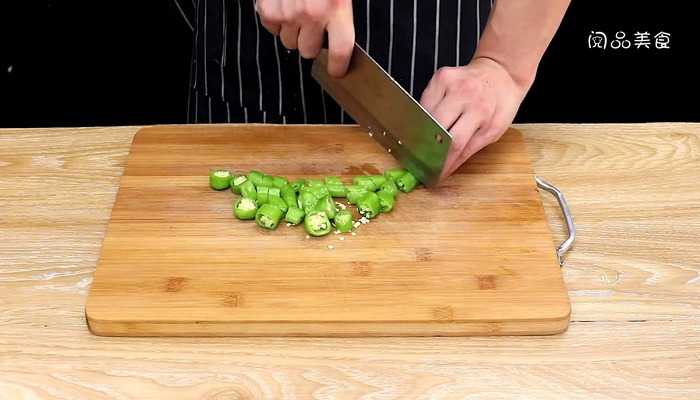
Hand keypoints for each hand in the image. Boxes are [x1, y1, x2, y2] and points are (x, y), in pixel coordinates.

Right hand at [256, 0, 354, 76]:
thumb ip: (339, 13)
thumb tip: (337, 38)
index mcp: (336, 8)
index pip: (340, 51)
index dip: (339, 66)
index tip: (337, 70)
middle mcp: (312, 14)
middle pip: (309, 52)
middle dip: (312, 43)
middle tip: (313, 27)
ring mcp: (287, 13)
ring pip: (288, 43)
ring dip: (293, 32)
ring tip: (297, 12)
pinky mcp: (266, 8)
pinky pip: (271, 28)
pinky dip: (276, 20)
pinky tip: (282, 4)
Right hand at [420, 57, 529, 179]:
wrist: (502, 72)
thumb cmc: (500, 103)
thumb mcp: (493, 130)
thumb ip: (470, 147)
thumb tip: (447, 167)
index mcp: (483, 112)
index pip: (456, 144)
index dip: (443, 162)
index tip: (436, 175)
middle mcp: (466, 95)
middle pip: (436, 129)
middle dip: (430, 149)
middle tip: (427, 162)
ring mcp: (451, 83)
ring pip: (426, 116)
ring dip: (425, 133)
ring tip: (426, 143)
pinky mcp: (440, 76)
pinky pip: (424, 101)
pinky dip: (425, 115)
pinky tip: (431, 120)